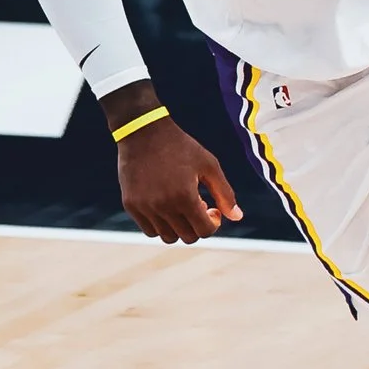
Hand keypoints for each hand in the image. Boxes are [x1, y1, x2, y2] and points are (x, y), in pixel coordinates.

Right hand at [115, 114, 242, 243]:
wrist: (143, 131)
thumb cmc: (181, 146)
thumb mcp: (209, 166)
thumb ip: (225, 193)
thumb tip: (238, 217)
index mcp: (184, 197)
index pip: (204, 231)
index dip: (213, 223)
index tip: (212, 209)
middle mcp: (162, 206)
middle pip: (187, 237)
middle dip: (198, 226)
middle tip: (198, 206)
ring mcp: (144, 207)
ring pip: (167, 237)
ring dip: (179, 227)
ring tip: (181, 205)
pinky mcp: (130, 205)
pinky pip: (149, 229)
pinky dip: (161, 224)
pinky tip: (166, 206)